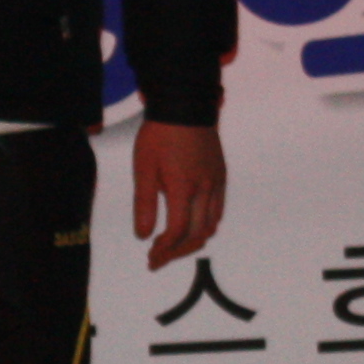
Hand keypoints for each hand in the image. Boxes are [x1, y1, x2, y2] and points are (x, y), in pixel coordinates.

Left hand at [130, 119, 224, 271]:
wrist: (185, 106)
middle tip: (159, 256)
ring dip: (192, 241)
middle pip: (197, 234)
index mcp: (183, 188)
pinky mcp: (220, 176)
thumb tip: (143, 235)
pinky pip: (218, 210)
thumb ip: (144, 203)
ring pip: (211, 225)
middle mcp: (205, 189)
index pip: (177, 231)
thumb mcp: (144, 168)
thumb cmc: (160, 135)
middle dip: (178, 251)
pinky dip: (205, 225)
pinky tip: (191, 225)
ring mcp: (216, 183)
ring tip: (173, 245)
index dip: (165, 249)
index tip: (152, 257)